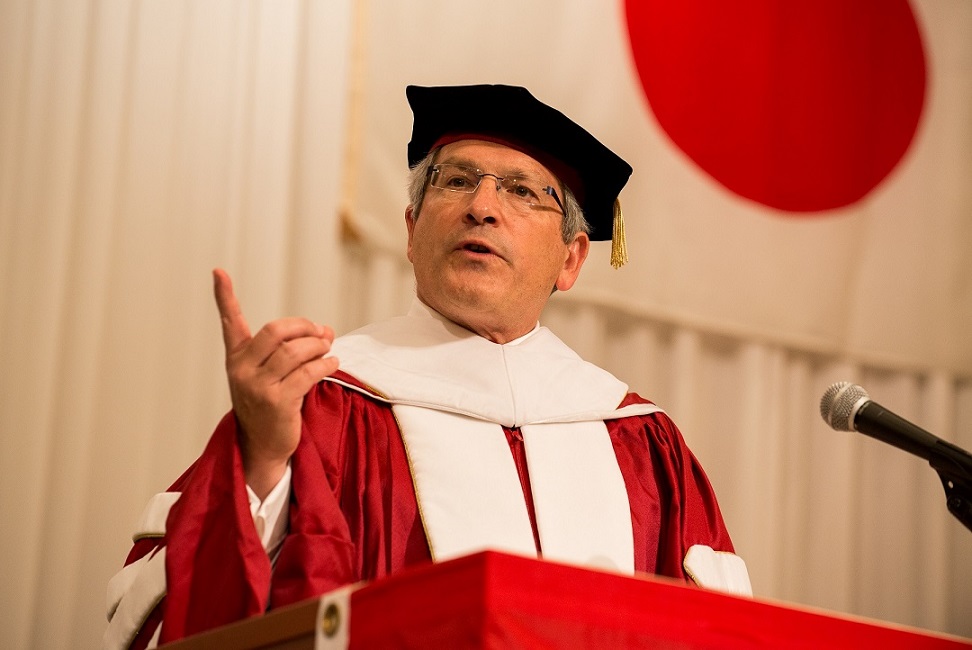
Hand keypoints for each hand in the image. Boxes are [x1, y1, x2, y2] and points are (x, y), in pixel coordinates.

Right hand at [213, 269, 338, 498]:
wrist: (263, 446)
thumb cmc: (272, 404)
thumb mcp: (277, 373)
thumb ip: (296, 349)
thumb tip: (326, 330)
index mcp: (237, 358)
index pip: (230, 322)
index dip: (224, 296)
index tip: (218, 271)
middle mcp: (242, 369)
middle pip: (275, 331)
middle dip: (303, 326)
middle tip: (320, 332)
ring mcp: (257, 386)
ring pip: (294, 351)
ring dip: (318, 347)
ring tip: (328, 350)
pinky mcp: (276, 402)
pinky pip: (307, 374)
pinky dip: (325, 365)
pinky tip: (333, 364)